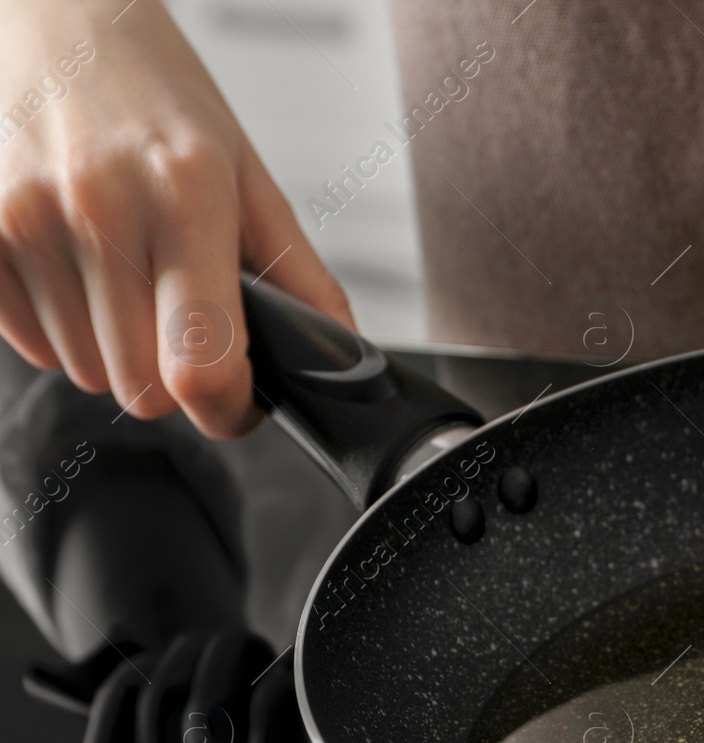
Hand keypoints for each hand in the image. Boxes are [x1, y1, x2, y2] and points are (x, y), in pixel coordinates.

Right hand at [0, 0, 352, 437]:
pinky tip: (84, 273)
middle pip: (142, 389)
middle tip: (189, 326)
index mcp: (187, 195)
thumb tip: (340, 358)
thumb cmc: (159, 99)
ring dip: (120, 353)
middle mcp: (100, 209)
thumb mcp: (249, 176)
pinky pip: (31, 347)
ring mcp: (26, 222)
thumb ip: (300, 277)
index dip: (229, 410)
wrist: (60, 24)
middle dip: (177, 380)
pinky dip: (64, 332)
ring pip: (86, 374)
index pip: (202, 366)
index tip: (242, 402)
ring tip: (132, 279)